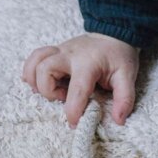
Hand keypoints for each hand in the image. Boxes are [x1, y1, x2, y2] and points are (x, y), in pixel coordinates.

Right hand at [21, 32, 139, 127]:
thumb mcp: (127, 76)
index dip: (73, 111)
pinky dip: (31, 73)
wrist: (113, 33)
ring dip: (36, 81)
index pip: (76, 90)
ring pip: (34, 62)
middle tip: (64, 96)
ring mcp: (59, 51)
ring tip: (51, 90)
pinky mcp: (53, 52)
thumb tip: (119, 120)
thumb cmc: (118, 56)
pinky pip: (33, 59)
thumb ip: (124, 98)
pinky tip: (39, 83)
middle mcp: (69, 55)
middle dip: (49, 91)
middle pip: (44, 70)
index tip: (74, 123)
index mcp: (88, 63)